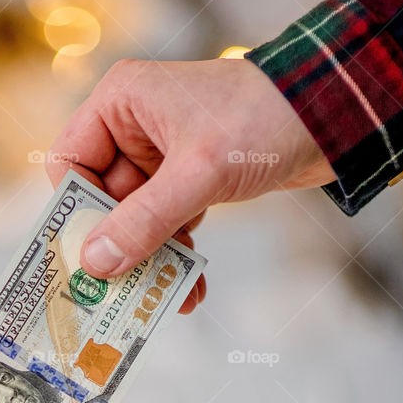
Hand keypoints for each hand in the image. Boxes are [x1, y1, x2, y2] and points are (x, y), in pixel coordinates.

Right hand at [47, 57, 336, 314]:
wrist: (333, 114)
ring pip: (135, 221)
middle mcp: (133, 127)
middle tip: (118, 295)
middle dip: (117, 249)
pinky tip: (189, 288)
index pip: (70, 165)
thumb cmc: (262, 119)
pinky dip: (176, 255)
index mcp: (119, 104)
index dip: (73, 214)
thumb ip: (144, 220)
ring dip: (150, 261)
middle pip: (102, 202)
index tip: (81, 259)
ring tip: (164, 298)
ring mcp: (161, 157)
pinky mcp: (189, 180)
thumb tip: (95, 263)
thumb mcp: (198, 173)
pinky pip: (166, 226)